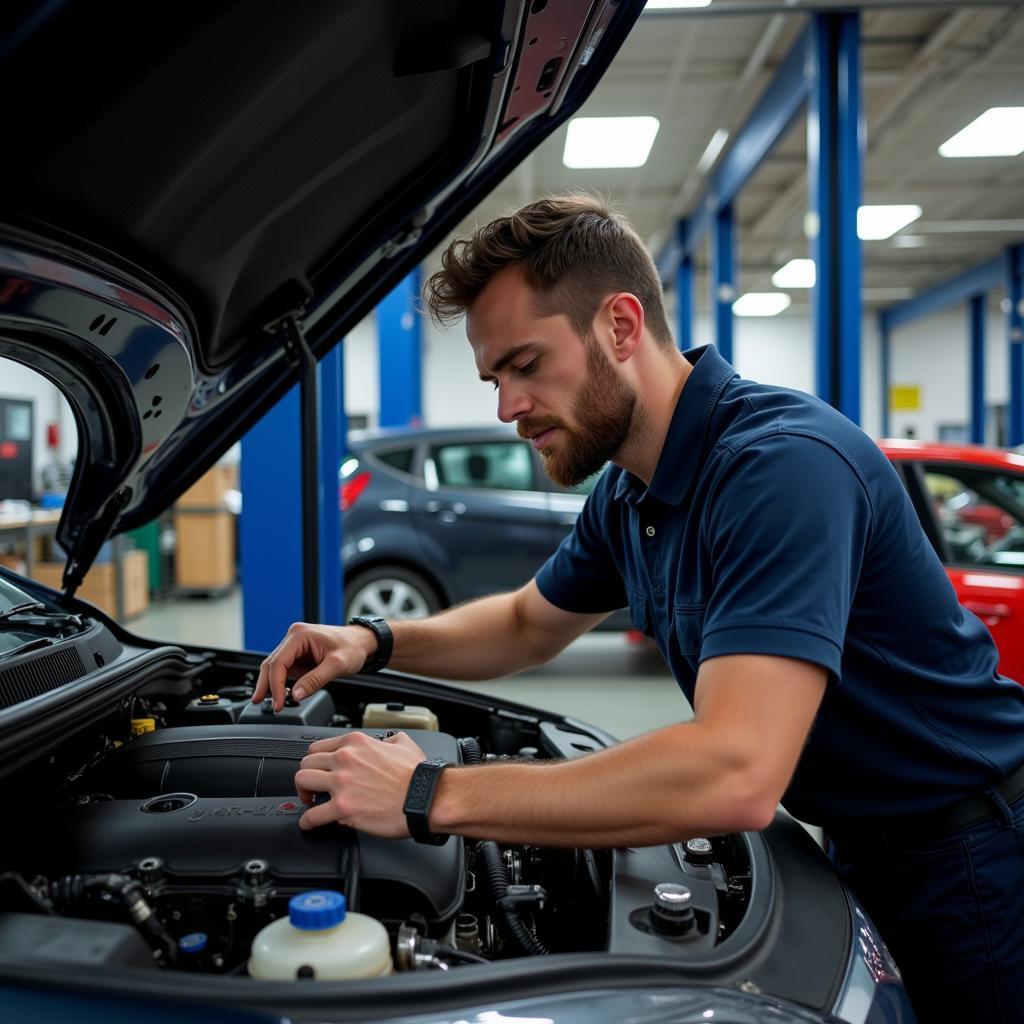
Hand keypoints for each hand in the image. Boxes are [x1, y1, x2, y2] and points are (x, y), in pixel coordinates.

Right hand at [251, 622, 377, 709]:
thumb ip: (314, 680)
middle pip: (271, 664)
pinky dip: (281, 683)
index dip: (275, 685)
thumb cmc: (352, 647)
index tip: (278, 703)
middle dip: (266, 686)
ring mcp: (295, 646)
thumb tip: (295, 695)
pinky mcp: (298, 655)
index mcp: (300, 635)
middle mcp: (294, 637)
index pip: (278, 662)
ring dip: (272, 686)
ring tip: (273, 703)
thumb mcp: (337, 665)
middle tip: (262, 705)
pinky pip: (284, 670)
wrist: (362, 642)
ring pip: (275, 668)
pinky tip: (280, 695)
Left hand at [294, 731, 426, 835]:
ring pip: (302, 782)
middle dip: (308, 776)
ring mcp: (342, 783)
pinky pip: (312, 815)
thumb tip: (384, 743)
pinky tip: (310, 823)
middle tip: (313, 787)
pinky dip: (307, 821)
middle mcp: (345, 759)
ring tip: (309, 802)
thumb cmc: (418, 775)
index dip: (317, 760)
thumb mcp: (403, 743)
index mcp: (356, 742)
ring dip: (303, 794)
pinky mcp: (343, 808)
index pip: (319, 746)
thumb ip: (387, 739)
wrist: (426, 797)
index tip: (319, 769)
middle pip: (307, 763)